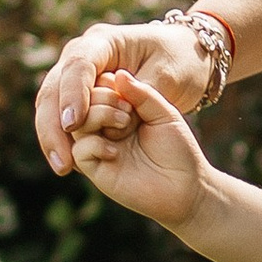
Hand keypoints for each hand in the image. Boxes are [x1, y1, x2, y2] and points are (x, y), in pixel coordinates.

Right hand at [34, 17, 207, 176]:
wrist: (192, 70)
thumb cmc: (181, 64)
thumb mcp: (171, 76)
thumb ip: (145, 89)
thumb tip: (116, 83)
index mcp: (104, 43)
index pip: (79, 64)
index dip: (74, 93)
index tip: (74, 122)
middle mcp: (83, 63)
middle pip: (53, 90)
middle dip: (53, 124)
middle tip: (63, 156)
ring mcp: (79, 87)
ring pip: (50, 112)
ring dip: (55, 139)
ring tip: (65, 166)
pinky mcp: (83, 110)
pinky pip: (63, 129)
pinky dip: (64, 146)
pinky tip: (70, 165)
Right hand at [68, 70, 209, 230]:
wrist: (186, 186)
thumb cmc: (176, 147)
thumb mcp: (164, 112)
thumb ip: (142, 94)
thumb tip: (118, 76)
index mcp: (115, 100)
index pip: (91, 79)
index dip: (103, 81)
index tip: (129, 93)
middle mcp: (99, 119)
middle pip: (78, 97)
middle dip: (103, 98)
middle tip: (130, 112)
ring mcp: (94, 142)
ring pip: (75, 121)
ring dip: (99, 115)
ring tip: (126, 123)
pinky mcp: (93, 166)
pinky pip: (79, 149)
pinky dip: (95, 144)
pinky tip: (116, 152)